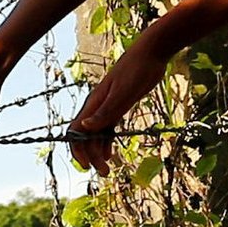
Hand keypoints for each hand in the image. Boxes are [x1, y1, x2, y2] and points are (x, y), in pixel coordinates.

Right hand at [67, 40, 171, 170]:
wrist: (151, 53)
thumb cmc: (137, 69)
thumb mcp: (124, 92)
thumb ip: (105, 111)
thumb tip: (84, 127)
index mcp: (94, 102)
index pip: (76, 130)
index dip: (78, 149)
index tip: (87, 165)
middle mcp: (97, 106)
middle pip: (86, 136)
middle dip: (91, 156)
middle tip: (105, 173)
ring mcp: (108, 106)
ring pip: (97, 134)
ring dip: (99, 152)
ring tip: (108, 169)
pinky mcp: (119, 105)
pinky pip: (108, 128)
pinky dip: (107, 142)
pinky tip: (111, 154)